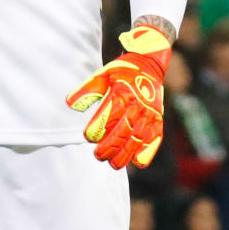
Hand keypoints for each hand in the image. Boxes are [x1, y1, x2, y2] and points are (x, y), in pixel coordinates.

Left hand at [66, 25, 171, 169]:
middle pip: (123, 131)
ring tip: (113, 164)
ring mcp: (149, 113)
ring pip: (138, 138)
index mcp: (121, 93)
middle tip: (98, 155)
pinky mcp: (157, 119)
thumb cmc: (120, 72)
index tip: (88, 136)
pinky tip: (138, 162)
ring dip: (126, 154)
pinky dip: (148, 151)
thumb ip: (86, 90)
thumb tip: (70, 104)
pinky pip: (154, 138)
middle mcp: (137, 105)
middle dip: (110, 146)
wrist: (148, 65)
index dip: (97, 128)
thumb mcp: (102, 75)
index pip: (108, 115)